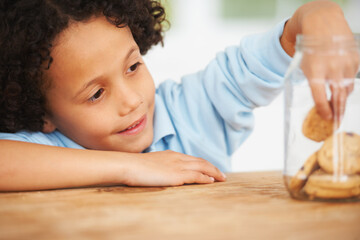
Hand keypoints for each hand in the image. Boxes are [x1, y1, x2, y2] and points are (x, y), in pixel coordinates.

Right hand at [120, 150, 225, 186]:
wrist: (129, 165)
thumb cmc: (135, 167)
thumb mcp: (151, 164)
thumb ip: (160, 166)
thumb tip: (162, 172)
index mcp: (171, 154)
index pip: (192, 159)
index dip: (203, 164)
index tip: (210, 169)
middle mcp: (177, 158)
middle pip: (201, 161)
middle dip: (213, 168)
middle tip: (222, 175)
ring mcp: (178, 165)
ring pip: (202, 167)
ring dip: (214, 173)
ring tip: (222, 179)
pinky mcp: (177, 174)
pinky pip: (196, 175)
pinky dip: (205, 178)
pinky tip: (211, 182)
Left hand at [281, 0, 358, 120]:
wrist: (322, 24)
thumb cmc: (310, 49)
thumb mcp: (305, 67)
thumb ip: (313, 83)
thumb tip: (322, 102)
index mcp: (314, 71)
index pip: (319, 96)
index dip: (323, 109)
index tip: (325, 118)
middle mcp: (331, 69)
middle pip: (337, 97)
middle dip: (338, 112)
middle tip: (337, 123)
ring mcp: (345, 64)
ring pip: (347, 89)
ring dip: (343, 101)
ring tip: (340, 111)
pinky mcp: (354, 60)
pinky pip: (352, 78)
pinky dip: (346, 86)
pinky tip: (342, 89)